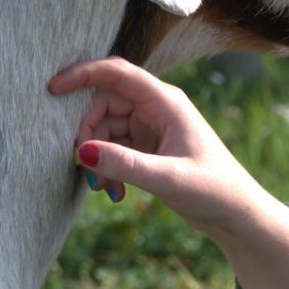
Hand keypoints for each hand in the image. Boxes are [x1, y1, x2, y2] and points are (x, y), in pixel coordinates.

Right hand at [47, 58, 288, 288]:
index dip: (83, 74)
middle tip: (85, 166)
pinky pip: (113, 149)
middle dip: (88, 134)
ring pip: (105, 130)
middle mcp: (157, 109)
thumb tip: (81, 151)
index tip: (54, 88)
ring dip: (97, 158)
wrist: (235, 214)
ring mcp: (151, 128)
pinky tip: (115, 194)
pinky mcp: (147, 148)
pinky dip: (107, 169)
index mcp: (167, 102)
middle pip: (104, 104)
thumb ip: (124, 164)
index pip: (118, 73)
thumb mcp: (167, 178)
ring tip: (105, 190)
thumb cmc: (213, 190)